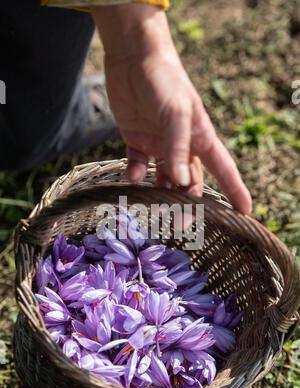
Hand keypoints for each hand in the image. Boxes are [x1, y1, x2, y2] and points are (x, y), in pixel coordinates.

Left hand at [92, 5, 251, 213]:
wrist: (133, 59)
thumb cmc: (165, 82)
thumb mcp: (177, 114)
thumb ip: (179, 149)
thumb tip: (182, 184)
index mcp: (201, 138)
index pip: (223, 169)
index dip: (234, 191)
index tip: (245, 212)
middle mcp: (182, 146)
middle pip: (189, 182)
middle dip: (187, 203)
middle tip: (180, 224)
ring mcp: (159, 145)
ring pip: (163, 179)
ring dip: (159, 194)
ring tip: (154, 209)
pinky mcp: (136, 141)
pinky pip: (137, 167)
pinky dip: (135, 175)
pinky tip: (133, 178)